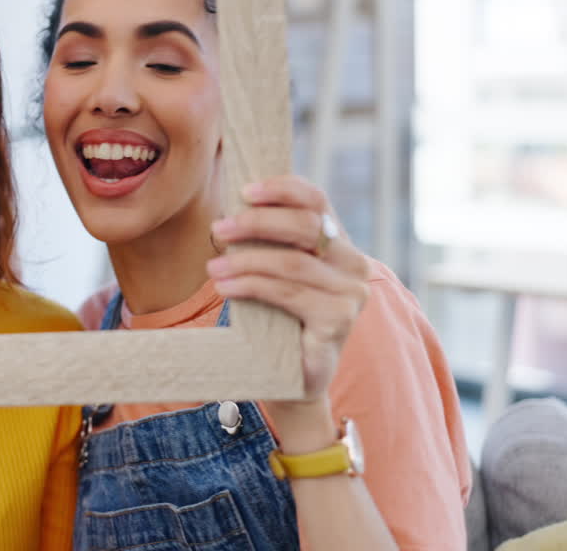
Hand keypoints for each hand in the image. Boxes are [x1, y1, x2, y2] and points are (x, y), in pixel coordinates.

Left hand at [206, 175, 369, 404]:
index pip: (317, 201)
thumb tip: (228, 214)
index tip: (244, 190)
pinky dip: (251, 286)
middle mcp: (354, 263)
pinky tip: (226, 288)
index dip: (283, 189)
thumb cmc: (278, 318)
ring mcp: (351, 293)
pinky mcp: (338, 320)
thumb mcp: (272, 272)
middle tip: (219, 229)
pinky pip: (287, 293)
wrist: (293, 377)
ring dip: (245, 261)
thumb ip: (266, 242)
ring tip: (213, 268)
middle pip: (305, 226)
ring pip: (292, 262)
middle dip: (257, 223)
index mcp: (339, 243)